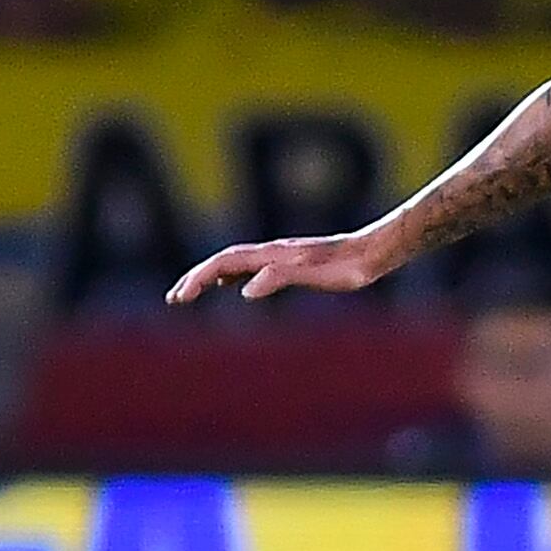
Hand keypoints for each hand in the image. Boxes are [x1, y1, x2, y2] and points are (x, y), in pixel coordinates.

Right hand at [167, 228, 400, 304]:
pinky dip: (234, 275)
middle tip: (174, 299)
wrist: (376, 251)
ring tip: (192, 291)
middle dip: (196, 278)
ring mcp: (282, 255)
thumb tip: (245, 291)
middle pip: (223, 261)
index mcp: (272, 255)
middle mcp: (272, 251)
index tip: (179, 299)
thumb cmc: (350, 267)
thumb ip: (280, 279)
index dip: (198, 279)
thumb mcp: (317, 276)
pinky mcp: (293, 261)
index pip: (223, 264)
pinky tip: (236, 285)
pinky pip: (253, 266)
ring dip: (211, 276)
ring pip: (235, 262)